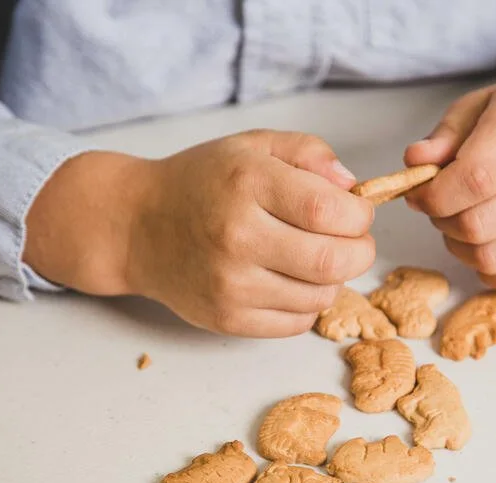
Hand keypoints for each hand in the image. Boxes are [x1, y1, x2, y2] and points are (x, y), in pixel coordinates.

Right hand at [25, 130, 375, 336]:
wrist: (136, 226)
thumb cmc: (202, 183)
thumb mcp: (252, 146)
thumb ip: (309, 152)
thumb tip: (351, 187)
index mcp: (247, 182)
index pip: (331, 211)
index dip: (360, 216)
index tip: (356, 213)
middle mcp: (237, 235)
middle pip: (333, 261)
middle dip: (358, 252)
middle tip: (351, 242)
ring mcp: (230, 283)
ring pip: (320, 296)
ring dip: (332, 279)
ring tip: (314, 258)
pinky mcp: (226, 318)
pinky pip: (296, 323)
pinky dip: (306, 304)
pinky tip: (290, 281)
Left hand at [404, 78, 495, 292]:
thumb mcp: (477, 109)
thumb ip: (442, 137)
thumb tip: (415, 163)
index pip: (473, 178)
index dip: (434, 196)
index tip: (421, 194)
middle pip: (476, 225)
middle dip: (443, 222)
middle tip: (444, 207)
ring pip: (490, 259)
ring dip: (462, 248)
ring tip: (466, 223)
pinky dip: (490, 269)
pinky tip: (490, 243)